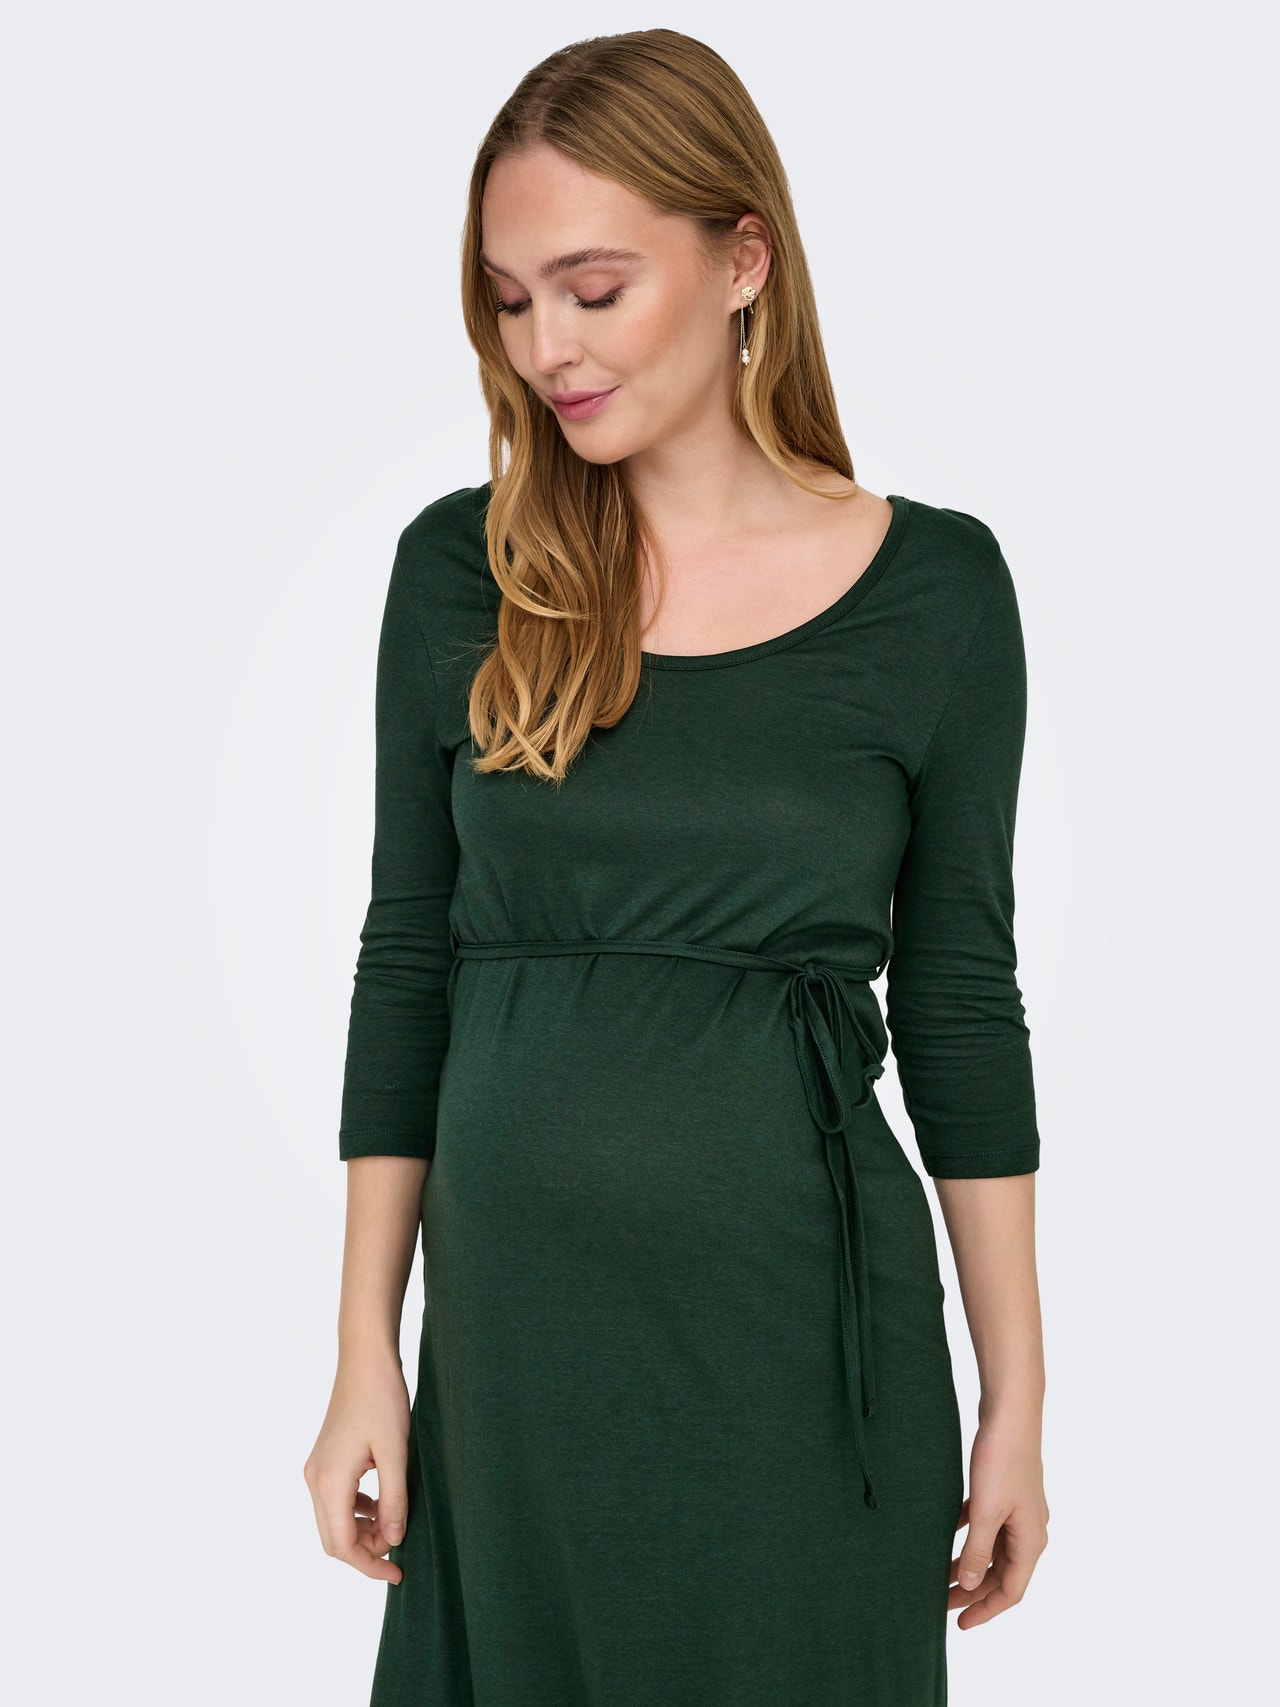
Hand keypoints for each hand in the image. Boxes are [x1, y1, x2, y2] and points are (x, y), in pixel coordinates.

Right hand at [303, 1349, 411, 1583]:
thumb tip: (393, 1540)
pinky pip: (336, 1499)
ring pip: (333, 1520)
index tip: (398, 1573)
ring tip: (395, 1526)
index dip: (369, 1565)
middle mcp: (315, 1479)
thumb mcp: (396, 1453)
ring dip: (361, 1531)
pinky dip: (357, 1510)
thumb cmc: (382, 1400)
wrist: (365, 1359)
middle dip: (364, 1552)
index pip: (342, 1545)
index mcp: (329, 1482)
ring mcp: (317, 1468)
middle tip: (398, 1553)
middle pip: (333, 1538)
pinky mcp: (325, 1458)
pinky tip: (382, 1502)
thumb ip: (394, 1499)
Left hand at [949, 1411, 1048, 1628]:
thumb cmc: (1002, 1460)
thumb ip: (979, 1552)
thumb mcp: (987, 1512)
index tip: (959, 1624)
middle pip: (1001, 1573)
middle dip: (973, 1590)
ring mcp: (1018, 1510)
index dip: (986, 1611)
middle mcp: (1029, 1529)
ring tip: (939, 1573)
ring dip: (968, 1562)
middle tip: (940, 1601)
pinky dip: (967, 1533)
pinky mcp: (1005, 1491)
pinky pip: (985, 1523)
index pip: (1011, 1591)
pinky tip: (943, 1533)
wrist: (1010, 1412)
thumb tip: (972, 1585)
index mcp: (1030, 1540)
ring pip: (992, 1548)